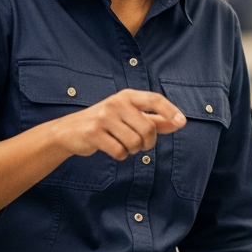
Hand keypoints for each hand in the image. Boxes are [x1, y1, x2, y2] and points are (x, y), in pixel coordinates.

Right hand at [49, 88, 185, 159]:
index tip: (182, 122)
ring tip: (123, 144)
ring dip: (133, 150)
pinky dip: (120, 155)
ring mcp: (104, 117)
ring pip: (134, 142)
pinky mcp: (94, 133)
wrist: (69, 131)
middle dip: (148, 143)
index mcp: (127, 96)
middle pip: (148, 129)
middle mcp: (116, 103)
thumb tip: (178, 123)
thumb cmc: (105, 123)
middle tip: (140, 145)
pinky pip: (119, 152)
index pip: (154, 99)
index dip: (170, 111)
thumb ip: (154, 120)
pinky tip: (112, 148)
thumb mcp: (129, 116)